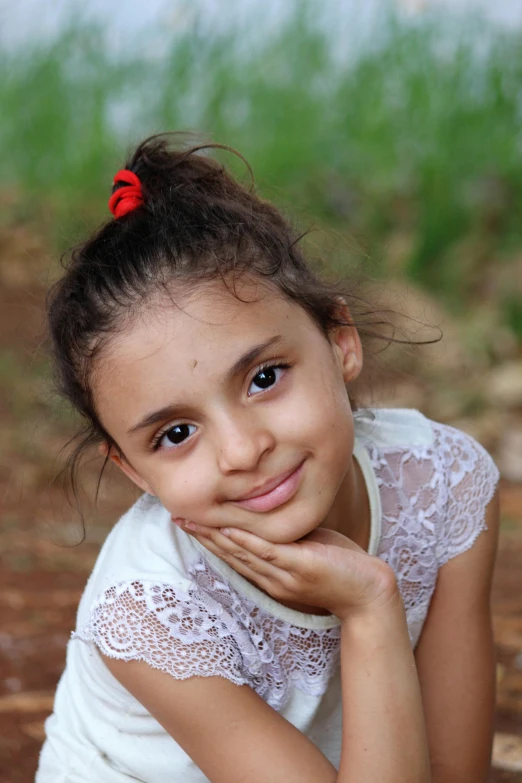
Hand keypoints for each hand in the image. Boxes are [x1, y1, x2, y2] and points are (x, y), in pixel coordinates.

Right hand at [173, 519, 396, 619]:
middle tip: (177, 516)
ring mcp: (284, 574)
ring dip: (215, 536)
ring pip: (242, 552)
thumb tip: (271, 512)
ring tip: (192, 520)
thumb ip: (286, 535)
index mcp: (271, 573)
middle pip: (229, 553)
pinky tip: (228, 529)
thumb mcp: (306, 547)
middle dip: (202, 534)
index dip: (208, 537)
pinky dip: (246, 540)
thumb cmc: (340, 567)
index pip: (233, 554)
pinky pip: (268, 552)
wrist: (369, 593)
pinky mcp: (301, 567)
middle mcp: (271, 577)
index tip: (188, 520)